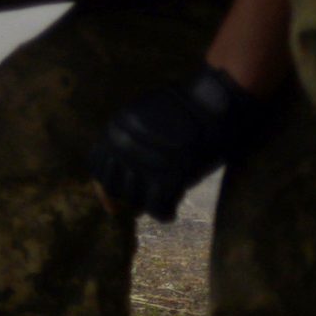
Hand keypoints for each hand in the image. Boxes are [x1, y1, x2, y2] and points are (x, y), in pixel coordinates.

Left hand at [89, 64, 266, 221]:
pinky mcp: (169, 176)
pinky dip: (164, 213)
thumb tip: (123, 175)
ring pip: (133, 199)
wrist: (218, 102)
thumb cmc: (187, 110)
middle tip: (142, 201)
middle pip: (113, 186)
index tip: (116, 195)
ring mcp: (144, 161)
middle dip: (127, 195)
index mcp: (115, 128)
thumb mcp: (145, 117)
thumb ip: (129, 141)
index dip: (106, 184)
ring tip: (161, 201)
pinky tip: (170, 212)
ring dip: (145, 204)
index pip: (96, 166)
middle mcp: (122, 146)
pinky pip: (157, 208)